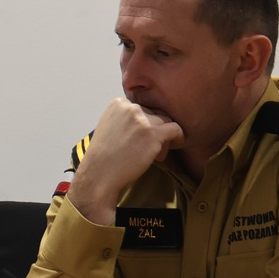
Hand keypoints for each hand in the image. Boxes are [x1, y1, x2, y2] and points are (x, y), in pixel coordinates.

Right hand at [66, 98, 182, 224]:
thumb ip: (126, 118)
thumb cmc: (104, 156)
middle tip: (147, 150)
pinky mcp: (153, 133)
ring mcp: (142, 120)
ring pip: (166, 122)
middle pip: (156, 115)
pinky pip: (176, 129)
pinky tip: (174, 146)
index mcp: (119, 103)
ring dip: (164, 138)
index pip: (143, 108)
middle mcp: (131, 107)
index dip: (145, 125)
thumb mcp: (109, 126)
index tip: (139, 140)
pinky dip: (178, 138)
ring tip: (155, 155)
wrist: (100, 174)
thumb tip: (149, 120)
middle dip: (155, 132)